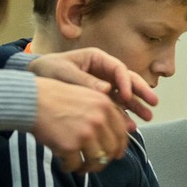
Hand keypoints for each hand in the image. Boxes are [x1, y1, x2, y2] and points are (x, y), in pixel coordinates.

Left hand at [28, 48, 158, 124]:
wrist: (33, 81)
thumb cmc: (48, 71)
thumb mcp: (64, 73)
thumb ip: (84, 81)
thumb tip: (106, 90)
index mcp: (97, 59)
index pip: (118, 69)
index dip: (126, 82)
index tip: (127, 96)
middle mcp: (104, 71)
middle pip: (127, 80)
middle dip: (141, 92)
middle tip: (153, 102)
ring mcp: (103, 85)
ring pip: (124, 95)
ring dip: (136, 106)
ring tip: (147, 118)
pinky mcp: (99, 99)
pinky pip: (114, 107)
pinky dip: (122, 116)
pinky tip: (129, 127)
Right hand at [33, 77, 129, 172]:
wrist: (32, 100)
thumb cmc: (56, 98)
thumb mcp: (86, 96)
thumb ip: (102, 112)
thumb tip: (116, 137)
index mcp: (105, 106)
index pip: (121, 133)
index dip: (119, 147)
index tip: (115, 155)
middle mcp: (99, 119)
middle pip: (111, 150)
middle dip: (103, 160)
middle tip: (94, 164)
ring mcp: (85, 133)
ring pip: (96, 161)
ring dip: (88, 168)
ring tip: (79, 168)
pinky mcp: (70, 146)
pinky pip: (75, 165)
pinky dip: (69, 168)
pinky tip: (64, 164)